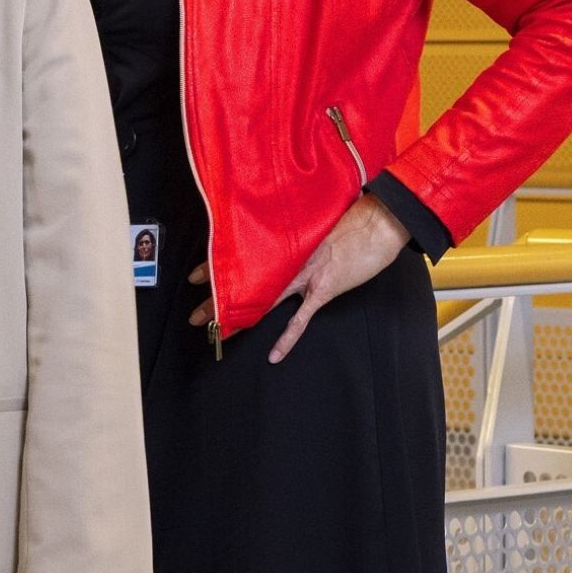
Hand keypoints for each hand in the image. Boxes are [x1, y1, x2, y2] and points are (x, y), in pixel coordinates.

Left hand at [188, 195, 409, 360]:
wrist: (377, 222)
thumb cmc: (348, 217)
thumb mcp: (311, 223)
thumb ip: (291, 234)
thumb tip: (275, 239)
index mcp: (283, 242)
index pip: (241, 258)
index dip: (216, 267)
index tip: (195, 275)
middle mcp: (287, 259)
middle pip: (244, 280)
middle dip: (217, 298)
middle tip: (195, 313)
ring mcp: (304, 276)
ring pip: (263, 299)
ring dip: (239, 315)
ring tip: (216, 330)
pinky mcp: (323, 290)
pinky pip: (301, 319)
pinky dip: (287, 338)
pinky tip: (274, 354)